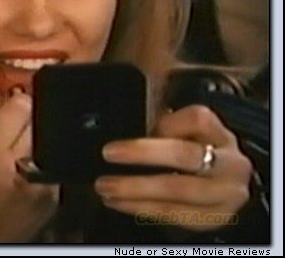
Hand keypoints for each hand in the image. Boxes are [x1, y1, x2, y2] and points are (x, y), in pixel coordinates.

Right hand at [0, 93, 58, 241]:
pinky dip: (40, 159)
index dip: (14, 103)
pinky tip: (22, 170)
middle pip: (37, 119)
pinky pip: (52, 160)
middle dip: (25, 119)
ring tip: (15, 151)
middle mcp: (20, 167)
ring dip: (34, 139)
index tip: (8, 108)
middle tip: (9, 131)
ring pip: (47, 138)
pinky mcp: (54, 195)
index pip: (21, 106)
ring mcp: (42, 183)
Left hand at [95, 105, 252, 231]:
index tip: (135, 125)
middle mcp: (231, 163)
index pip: (197, 119)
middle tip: (108, 153)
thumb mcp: (184, 134)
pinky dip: (140, 208)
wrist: (223, 187)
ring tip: (105, 186)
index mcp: (219, 133)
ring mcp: (226, 194)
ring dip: (135, 189)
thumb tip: (119, 129)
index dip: (166, 123)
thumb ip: (160, 128)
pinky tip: (118, 202)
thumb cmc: (194, 153)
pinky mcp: (215, 218)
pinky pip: (174, 214)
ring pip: (178, 190)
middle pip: (185, 155)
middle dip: (143, 154)